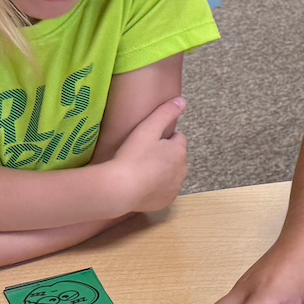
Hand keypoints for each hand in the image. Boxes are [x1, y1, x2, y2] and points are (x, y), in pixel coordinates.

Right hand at [109, 96, 188, 212]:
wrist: (120, 189)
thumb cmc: (133, 156)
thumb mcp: (148, 128)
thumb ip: (165, 112)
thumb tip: (182, 101)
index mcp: (180, 151)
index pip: (178, 139)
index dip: (162, 139)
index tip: (147, 143)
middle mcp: (183, 170)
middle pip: (175, 157)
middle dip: (164, 155)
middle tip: (141, 156)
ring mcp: (175, 188)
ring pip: (171, 174)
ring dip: (161, 171)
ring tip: (140, 170)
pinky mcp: (166, 202)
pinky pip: (164, 191)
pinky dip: (156, 188)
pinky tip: (141, 185)